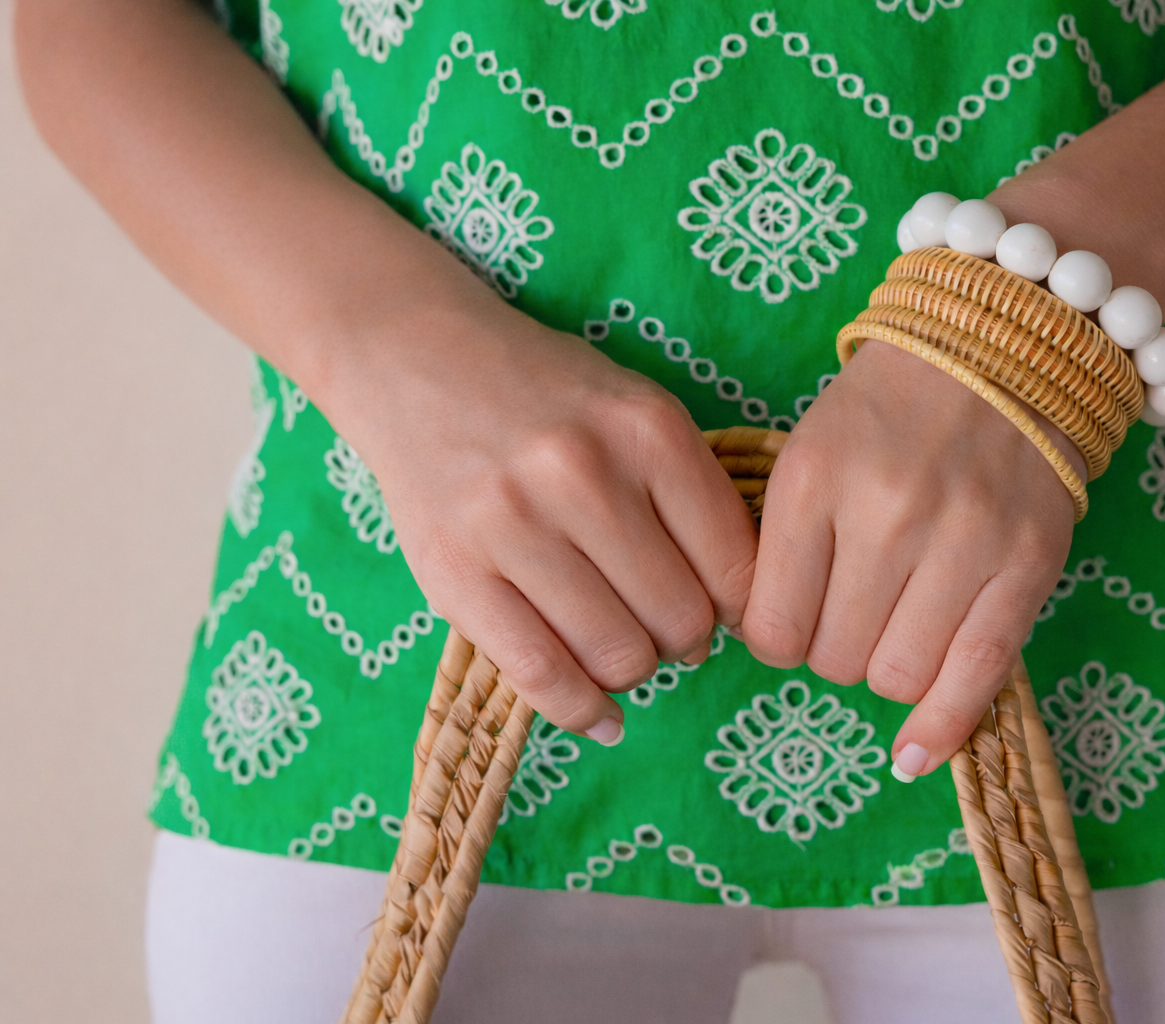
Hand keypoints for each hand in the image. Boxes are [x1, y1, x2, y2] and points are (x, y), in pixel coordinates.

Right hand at [326, 301, 758, 742]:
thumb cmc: (548, 397)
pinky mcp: (452, 570)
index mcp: (648, 430)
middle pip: (681, 620)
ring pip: (618, 656)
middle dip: (684, 641)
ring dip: (632, 670)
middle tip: (662, 627)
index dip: (735, 608)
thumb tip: (738, 614)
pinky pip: (540, 673)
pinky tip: (598, 714)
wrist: (416, 360)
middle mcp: (582, 473)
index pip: (734, 569)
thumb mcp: (637, 413)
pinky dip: (580, 710)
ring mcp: (512, 523)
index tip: (716, 608)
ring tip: (619, 646)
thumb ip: (692, 497)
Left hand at [741, 340, 1081, 777]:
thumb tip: (769, 643)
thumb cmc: (887, 409)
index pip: (773, 625)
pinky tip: (913, 754)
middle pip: (835, 658)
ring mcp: (965, 541)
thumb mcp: (808, 454)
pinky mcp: (1028, 564)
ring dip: (885, 671)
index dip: (776, 639)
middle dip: (832, 652)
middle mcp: (888, 514)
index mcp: (815, 482)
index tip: (791, 621)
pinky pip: (978, 674)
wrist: (1003, 346)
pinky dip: (942, 728)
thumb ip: (783, 545)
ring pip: (899, 676)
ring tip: (895, 628)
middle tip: (850, 612)